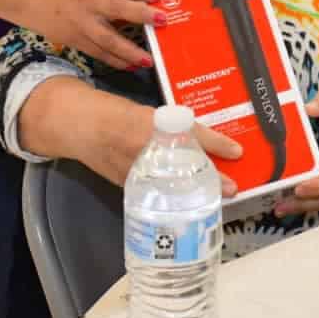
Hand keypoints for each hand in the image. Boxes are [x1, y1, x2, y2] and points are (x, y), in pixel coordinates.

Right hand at [19, 0, 164, 69]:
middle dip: (141, 15)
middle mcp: (87, 1)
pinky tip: (132, 65)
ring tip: (148, 59)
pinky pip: (99, 52)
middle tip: (162, 20)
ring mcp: (81, 23)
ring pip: (108, 39)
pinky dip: (116, 60)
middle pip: (116, 9)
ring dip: (130, 50)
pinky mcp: (75, 40)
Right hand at [24, 81, 243, 194]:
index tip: (238, 151)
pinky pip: (155, 193)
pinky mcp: (127, 185)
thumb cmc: (115, 114)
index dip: (216, 143)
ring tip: (215, 199)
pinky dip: (173, 198)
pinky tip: (187, 203)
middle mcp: (145, 147)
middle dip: (210, 179)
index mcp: (151, 123)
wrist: (80, 126)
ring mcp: (135, 169)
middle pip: (185, 165)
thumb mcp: (147, 114)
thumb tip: (202, 141)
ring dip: (195, 192)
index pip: (191, 132)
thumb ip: (172, 127)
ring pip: (172, 184)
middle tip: (232, 187)